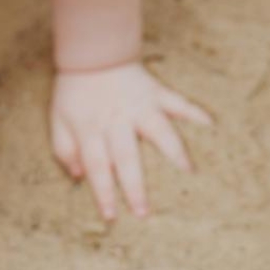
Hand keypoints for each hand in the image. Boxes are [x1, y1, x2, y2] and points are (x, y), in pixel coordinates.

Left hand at [49, 62, 210, 220]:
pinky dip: (195, 113)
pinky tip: (211, 125)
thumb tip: (79, 178)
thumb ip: (64, 149)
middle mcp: (117, 120)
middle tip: (145, 213)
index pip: (97, 166)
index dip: (103, 192)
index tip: (112, 216)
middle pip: (127, 156)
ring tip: (189, 173)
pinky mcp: (156, 93)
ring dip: (174, 152)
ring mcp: (139, 106)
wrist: (92, 52)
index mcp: (91, 129)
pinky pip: (178, 103)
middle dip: (136, 186)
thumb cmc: (74, 92)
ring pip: (159, 131)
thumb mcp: (58, 120)